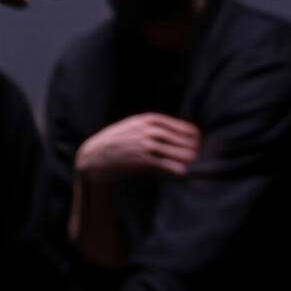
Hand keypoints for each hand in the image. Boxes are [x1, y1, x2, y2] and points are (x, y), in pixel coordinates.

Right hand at [75, 113, 199, 181]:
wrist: (93, 156)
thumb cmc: (114, 142)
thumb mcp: (131, 126)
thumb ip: (150, 127)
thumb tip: (172, 135)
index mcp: (147, 119)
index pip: (179, 126)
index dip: (191, 133)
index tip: (197, 138)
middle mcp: (148, 130)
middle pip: (180, 138)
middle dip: (191, 146)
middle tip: (197, 151)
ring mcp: (145, 144)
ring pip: (175, 150)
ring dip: (185, 156)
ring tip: (191, 159)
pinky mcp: (141, 160)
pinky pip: (164, 164)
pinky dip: (175, 167)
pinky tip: (181, 171)